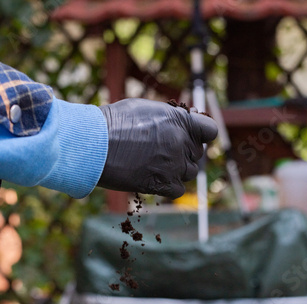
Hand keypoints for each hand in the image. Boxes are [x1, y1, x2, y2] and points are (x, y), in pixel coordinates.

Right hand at [98, 98, 216, 197]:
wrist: (95, 144)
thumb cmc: (113, 123)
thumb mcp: (146, 109)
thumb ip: (169, 118)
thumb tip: (183, 121)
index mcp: (180, 120)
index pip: (210, 131)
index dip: (201, 136)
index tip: (192, 139)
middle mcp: (181, 142)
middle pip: (197, 154)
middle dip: (185, 154)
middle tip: (163, 153)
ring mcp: (174, 164)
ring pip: (189, 173)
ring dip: (177, 171)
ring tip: (154, 164)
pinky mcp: (164, 184)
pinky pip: (178, 189)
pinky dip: (169, 187)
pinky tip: (153, 178)